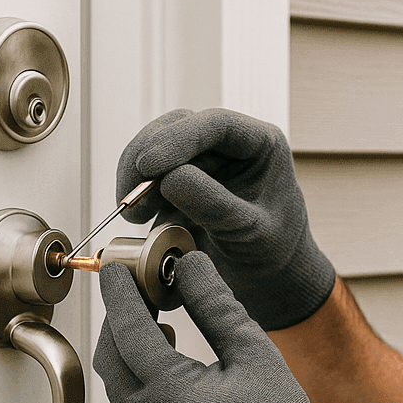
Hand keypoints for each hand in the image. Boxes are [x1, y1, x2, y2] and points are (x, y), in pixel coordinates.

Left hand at [95, 252, 366, 402]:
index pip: (127, 329)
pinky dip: (142, 384)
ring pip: (118, 388)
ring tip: (161, 326)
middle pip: (110, 359)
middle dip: (118, 321)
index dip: (119, 293)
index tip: (115, 268)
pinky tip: (171, 370)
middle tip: (139, 293)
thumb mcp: (253, 354)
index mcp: (169, 394)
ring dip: (130, 354)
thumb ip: (215, 305)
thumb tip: (190, 266)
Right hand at [117, 108, 334, 330]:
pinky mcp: (181, 179)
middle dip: (147, 156)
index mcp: (261, 144)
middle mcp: (230, 144)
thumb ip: (214, 205)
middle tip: (131, 194)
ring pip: (156, 146)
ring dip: (137, 176)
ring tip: (133, 212)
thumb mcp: (248, 232)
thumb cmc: (271, 252)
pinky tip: (138, 217)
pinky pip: (151, 175)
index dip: (178, 138)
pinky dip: (138, 193)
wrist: (265, 278)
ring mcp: (203, 159)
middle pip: (178, 127)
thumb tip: (169, 178)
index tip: (149, 165)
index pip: (216, 124)